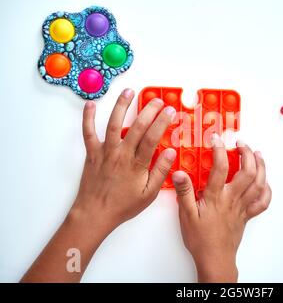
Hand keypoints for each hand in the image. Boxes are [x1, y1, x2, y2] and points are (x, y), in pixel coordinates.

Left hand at [21, 89, 175, 281]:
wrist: (95, 213)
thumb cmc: (123, 206)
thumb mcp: (149, 194)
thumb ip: (160, 172)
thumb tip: (171, 153)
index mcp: (136, 164)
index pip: (152, 138)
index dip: (162, 122)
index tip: (170, 111)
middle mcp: (120, 154)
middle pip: (136, 126)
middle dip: (149, 110)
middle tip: (158, 100)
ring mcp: (105, 151)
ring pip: (113, 123)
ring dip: (121, 105)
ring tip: (129, 92)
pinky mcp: (92, 153)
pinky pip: (88, 132)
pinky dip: (87, 117)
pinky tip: (90, 104)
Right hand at [172, 134, 271, 282]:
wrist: (215, 259)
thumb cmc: (201, 239)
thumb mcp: (185, 215)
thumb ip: (184, 193)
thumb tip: (180, 173)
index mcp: (216, 197)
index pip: (220, 168)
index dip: (219, 150)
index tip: (216, 139)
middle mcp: (232, 199)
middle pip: (247, 172)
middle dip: (246, 153)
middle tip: (241, 143)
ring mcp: (242, 207)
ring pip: (259, 183)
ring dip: (260, 166)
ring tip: (257, 154)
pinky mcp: (247, 215)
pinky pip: (263, 202)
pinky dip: (267, 190)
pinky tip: (265, 182)